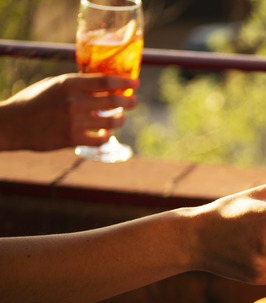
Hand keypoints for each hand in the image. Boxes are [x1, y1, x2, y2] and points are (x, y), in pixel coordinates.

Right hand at [0, 73, 137, 151]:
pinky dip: (107, 136)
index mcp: (69, 84)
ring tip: (120, 118)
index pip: (106, 81)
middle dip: (129, 101)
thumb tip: (103, 84)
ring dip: (120, 120)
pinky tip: (106, 133)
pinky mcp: (72, 139)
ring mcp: (73, 121)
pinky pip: (101, 139)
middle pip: (113, 101)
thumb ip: (77, 84)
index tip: (135, 84)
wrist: (12, 124)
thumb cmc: (33, 101)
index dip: (125, 83)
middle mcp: (73, 102)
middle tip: (133, 101)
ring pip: (111, 122)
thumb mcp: (54, 84)